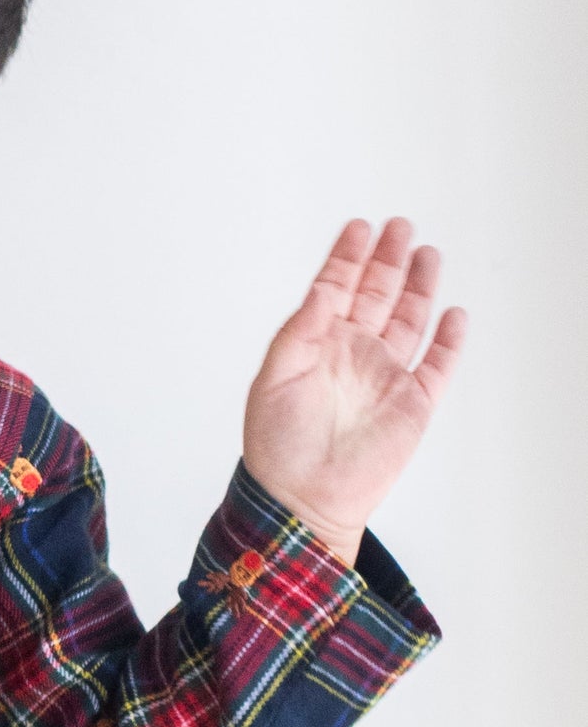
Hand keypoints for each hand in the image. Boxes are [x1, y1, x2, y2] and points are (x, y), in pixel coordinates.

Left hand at [242, 216, 465, 565]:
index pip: (335, 289)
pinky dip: (447, 340)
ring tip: (427, 253)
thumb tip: (324, 290)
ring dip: (418, 287)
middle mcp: (353, 355)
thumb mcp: (273, 380)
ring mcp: (385, 377)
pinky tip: (453, 314)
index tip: (359, 227)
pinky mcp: (412, 404)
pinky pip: (436, 364)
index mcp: (316, 346)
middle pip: (377, 295)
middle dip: (388, 260)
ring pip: (409, 321)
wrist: (304, 500)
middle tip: (399, 226)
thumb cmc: (278, 448)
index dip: (348, 257)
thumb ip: (300, 331)